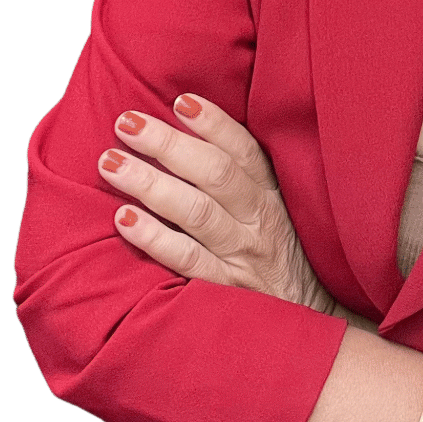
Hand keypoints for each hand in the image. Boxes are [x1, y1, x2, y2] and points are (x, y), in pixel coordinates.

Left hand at [98, 93, 337, 312]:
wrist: (312, 320)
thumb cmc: (279, 256)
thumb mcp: (275, 211)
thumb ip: (240, 178)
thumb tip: (185, 133)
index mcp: (272, 195)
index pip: (245, 150)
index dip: (213, 124)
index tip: (180, 101)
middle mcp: (260, 221)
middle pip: (215, 175)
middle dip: (168, 144)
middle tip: (126, 123)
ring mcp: (243, 256)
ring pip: (197, 213)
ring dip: (151, 184)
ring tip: (110, 163)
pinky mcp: (227, 290)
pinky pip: (189, 261)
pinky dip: (156, 239)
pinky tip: (124, 220)